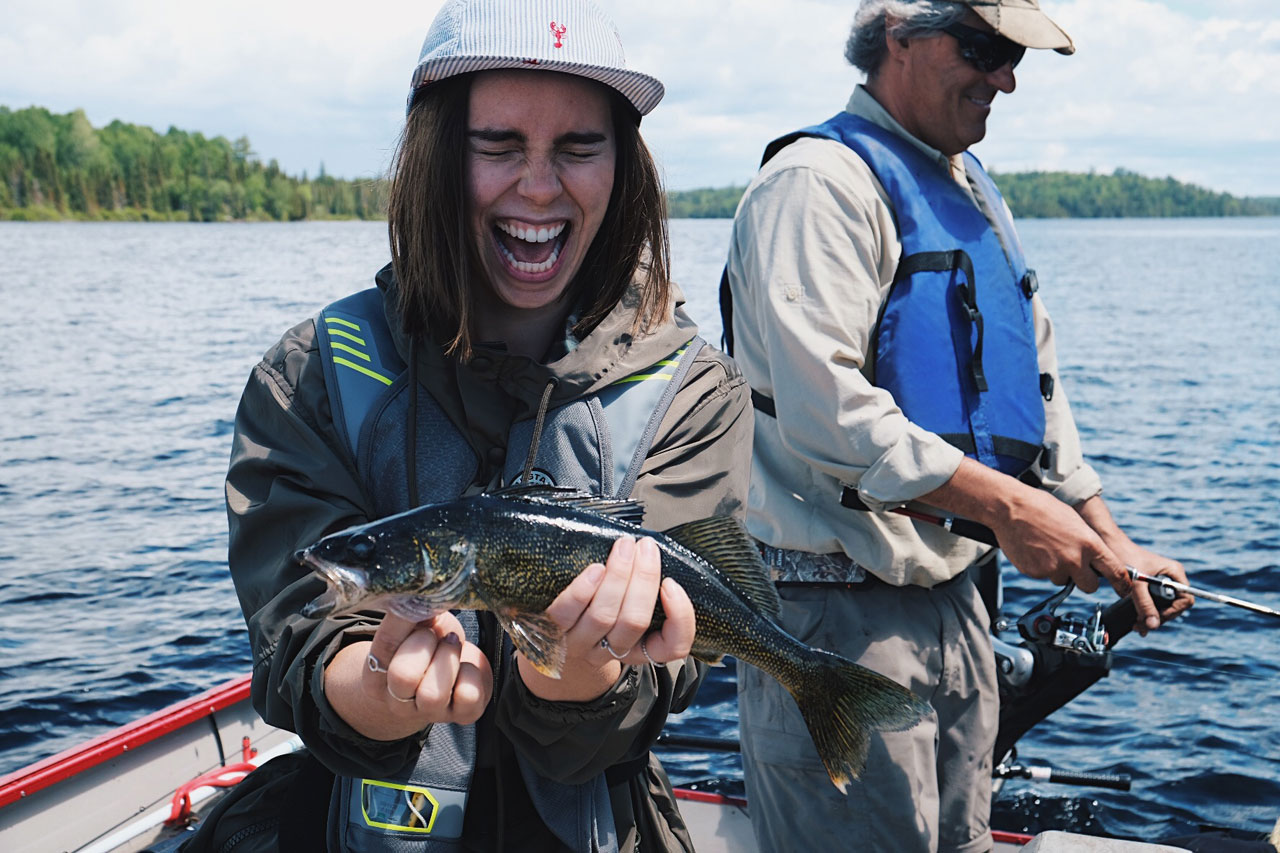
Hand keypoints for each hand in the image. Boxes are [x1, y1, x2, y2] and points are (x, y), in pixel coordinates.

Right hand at [325, 611, 492, 740]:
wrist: (444, 673)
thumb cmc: (426, 644)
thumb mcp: (416, 624)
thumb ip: (414, 613)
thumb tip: (424, 592)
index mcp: (378, 674)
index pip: (385, 645)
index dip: (405, 621)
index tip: (420, 610)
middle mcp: (399, 700)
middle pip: (403, 677)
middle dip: (426, 644)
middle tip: (437, 635)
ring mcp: (431, 712)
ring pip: (433, 694)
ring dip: (448, 659)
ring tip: (453, 647)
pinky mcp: (464, 714)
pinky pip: (469, 696)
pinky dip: (473, 674)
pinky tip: (467, 667)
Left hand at [517, 535, 695, 701]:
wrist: (553, 639)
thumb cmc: (597, 612)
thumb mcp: (626, 608)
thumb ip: (641, 587)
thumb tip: (651, 549)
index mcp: (640, 648)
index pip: (673, 647)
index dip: (680, 617)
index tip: (671, 583)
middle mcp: (612, 651)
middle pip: (634, 621)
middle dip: (644, 579)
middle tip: (646, 547)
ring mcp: (580, 645)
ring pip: (604, 615)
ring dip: (618, 576)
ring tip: (624, 547)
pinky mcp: (551, 632)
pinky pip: (567, 614)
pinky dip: (583, 590)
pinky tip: (595, 569)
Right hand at [991, 486, 1131, 595]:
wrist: (1011, 508)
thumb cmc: (1042, 508)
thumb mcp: (1074, 521)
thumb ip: (1087, 543)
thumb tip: (1094, 558)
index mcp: (1089, 544)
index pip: (1115, 572)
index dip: (1121, 584)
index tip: (1123, 589)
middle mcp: (1074, 559)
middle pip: (1090, 586)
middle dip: (1085, 580)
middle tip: (1076, 567)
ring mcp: (1053, 568)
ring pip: (1063, 580)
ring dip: (1059, 571)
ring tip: (1046, 548)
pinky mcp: (1036, 573)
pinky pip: (1044, 576)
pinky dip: (1041, 567)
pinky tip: (1034, 549)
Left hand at [1076, 495, 1193, 635]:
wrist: (1108, 545)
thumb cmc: (1125, 557)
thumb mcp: (1137, 583)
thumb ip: (1145, 604)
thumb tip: (1153, 625)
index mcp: (1175, 573)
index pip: (1186, 599)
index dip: (1173, 611)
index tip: (1156, 617)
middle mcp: (1170, 578)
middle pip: (1173, 606)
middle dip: (1159, 617)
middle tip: (1142, 627)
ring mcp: (1160, 582)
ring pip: (1162, 607)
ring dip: (1151, 617)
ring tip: (1137, 626)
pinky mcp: (1148, 586)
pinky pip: (1151, 603)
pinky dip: (1144, 612)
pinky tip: (1136, 620)